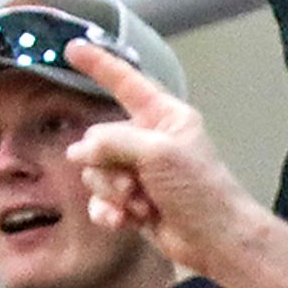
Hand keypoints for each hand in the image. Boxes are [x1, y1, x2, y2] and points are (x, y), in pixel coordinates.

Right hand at [63, 39, 255, 274]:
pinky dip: (108, 212)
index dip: (100, 65)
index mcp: (163, 116)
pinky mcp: (131, 202)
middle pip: (99, 139)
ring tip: (139, 204)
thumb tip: (80, 151)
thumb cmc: (199, 188)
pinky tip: (123, 222)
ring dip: (113, 191)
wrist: (214, 239)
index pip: (126, 82)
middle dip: (109, 164)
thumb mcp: (159, 153)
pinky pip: (100, 200)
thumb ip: (114, 142)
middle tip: (134, 183)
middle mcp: (148, 139)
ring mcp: (138, 171)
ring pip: (96, 172)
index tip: (73, 49)